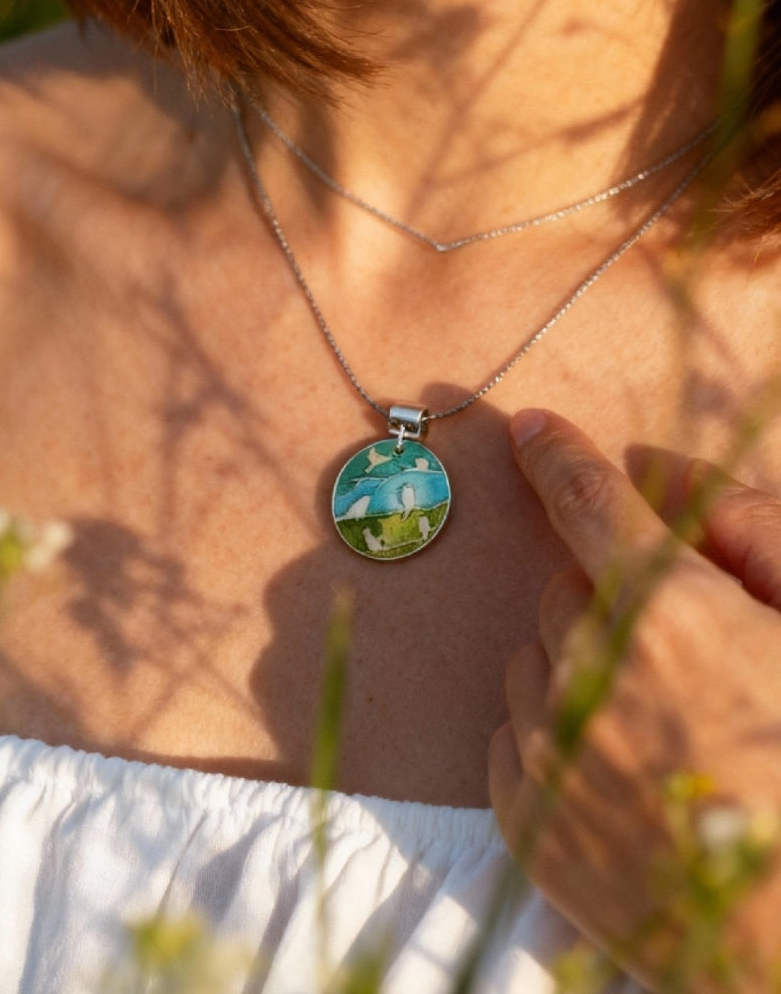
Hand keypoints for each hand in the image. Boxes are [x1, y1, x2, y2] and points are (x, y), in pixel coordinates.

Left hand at [489, 408, 780, 992]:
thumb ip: (746, 525)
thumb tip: (649, 464)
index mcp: (670, 616)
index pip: (590, 502)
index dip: (561, 456)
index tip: (533, 430)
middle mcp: (591, 677)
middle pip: (566, 591)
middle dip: (611, 600)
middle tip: (682, 653)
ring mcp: (554, 757)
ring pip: (534, 659)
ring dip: (580, 666)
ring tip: (662, 723)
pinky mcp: (530, 827)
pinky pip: (511, 735)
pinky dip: (555, 732)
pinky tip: (624, 769)